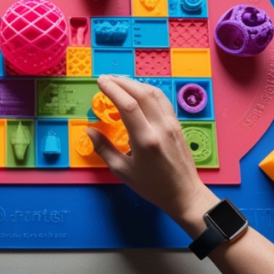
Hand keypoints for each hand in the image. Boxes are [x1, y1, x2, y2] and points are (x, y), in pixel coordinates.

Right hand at [86, 75, 219, 237]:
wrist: (184, 194)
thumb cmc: (152, 186)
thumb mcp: (123, 171)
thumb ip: (104, 149)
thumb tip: (89, 131)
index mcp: (145, 140)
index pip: (128, 105)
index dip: (113, 90)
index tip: (100, 82)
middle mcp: (160, 127)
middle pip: (141, 93)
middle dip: (122, 82)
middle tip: (106, 78)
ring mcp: (171, 124)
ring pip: (154, 93)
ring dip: (135, 83)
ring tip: (120, 82)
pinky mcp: (177, 125)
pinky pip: (162, 100)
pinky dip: (148, 91)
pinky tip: (138, 92)